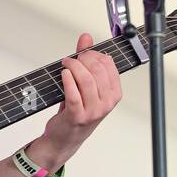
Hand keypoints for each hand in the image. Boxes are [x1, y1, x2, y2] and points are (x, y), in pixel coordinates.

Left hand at [39, 31, 121, 164]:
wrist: (65, 138)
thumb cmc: (77, 112)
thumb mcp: (85, 86)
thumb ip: (86, 60)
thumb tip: (86, 37)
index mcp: (113, 94)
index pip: (109, 65)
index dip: (94, 54)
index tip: (83, 53)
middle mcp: (106, 103)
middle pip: (98, 71)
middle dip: (83, 59)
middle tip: (72, 59)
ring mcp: (93, 111)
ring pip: (87, 80)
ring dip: (73, 67)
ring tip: (66, 64)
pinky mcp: (77, 116)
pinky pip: (74, 94)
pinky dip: (68, 80)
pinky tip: (64, 74)